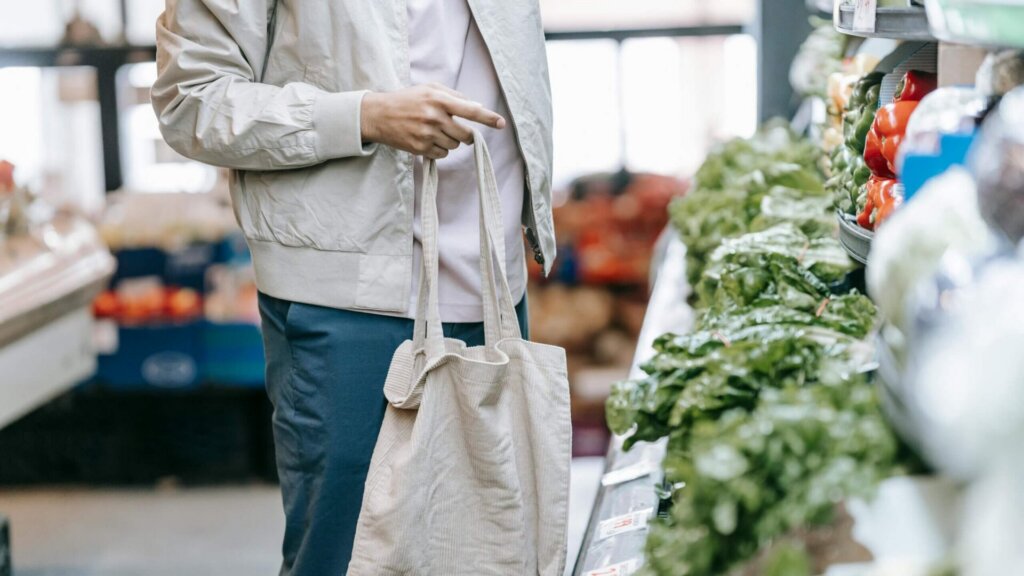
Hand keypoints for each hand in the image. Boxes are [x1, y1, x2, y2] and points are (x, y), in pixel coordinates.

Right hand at [360, 83, 505, 158]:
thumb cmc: (407, 100)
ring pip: (455, 145)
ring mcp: (427, 134)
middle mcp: (434, 117)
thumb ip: (454, 96)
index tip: (501, 124)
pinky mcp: (420, 148)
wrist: (378, 115)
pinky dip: (440, 150)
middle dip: (466, 135)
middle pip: (466, 134)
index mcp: (439, 99)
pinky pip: (442, 154)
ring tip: (435, 131)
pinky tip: (428, 140)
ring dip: (451, 141)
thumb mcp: (429, 89)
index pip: (470, 110)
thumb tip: (477, 106)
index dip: (488, 118)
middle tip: (458, 130)